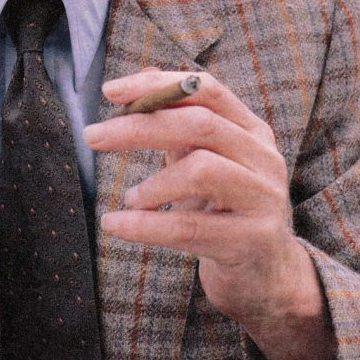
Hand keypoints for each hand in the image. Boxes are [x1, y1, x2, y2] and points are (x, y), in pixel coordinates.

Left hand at [85, 68, 335, 359]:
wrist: (267, 278)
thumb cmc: (225, 210)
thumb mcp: (206, 159)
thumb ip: (179, 122)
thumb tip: (137, 81)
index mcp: (251, 131)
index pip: (205, 90)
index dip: (157, 85)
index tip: (109, 91)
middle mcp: (263, 158)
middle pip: (199, 124)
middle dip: (140, 126)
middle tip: (92, 136)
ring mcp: (261, 199)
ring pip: (201, 170)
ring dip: (153, 182)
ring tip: (130, 197)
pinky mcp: (249, 241)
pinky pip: (189, 227)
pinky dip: (144, 226)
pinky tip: (114, 224)